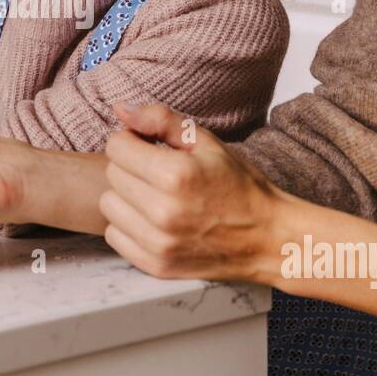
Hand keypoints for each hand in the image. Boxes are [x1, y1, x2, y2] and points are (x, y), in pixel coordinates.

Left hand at [100, 102, 290, 283]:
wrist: (267, 238)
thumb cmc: (239, 186)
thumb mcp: (206, 142)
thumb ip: (160, 120)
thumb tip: (120, 109)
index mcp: (175, 174)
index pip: (116, 147)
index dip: (132, 142)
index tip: (149, 148)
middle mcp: (163, 211)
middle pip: (112, 175)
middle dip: (130, 167)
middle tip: (158, 173)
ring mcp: (158, 243)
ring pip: (109, 206)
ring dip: (126, 197)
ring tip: (154, 197)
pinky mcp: (156, 265)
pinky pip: (115, 237)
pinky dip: (128, 226)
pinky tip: (153, 221)